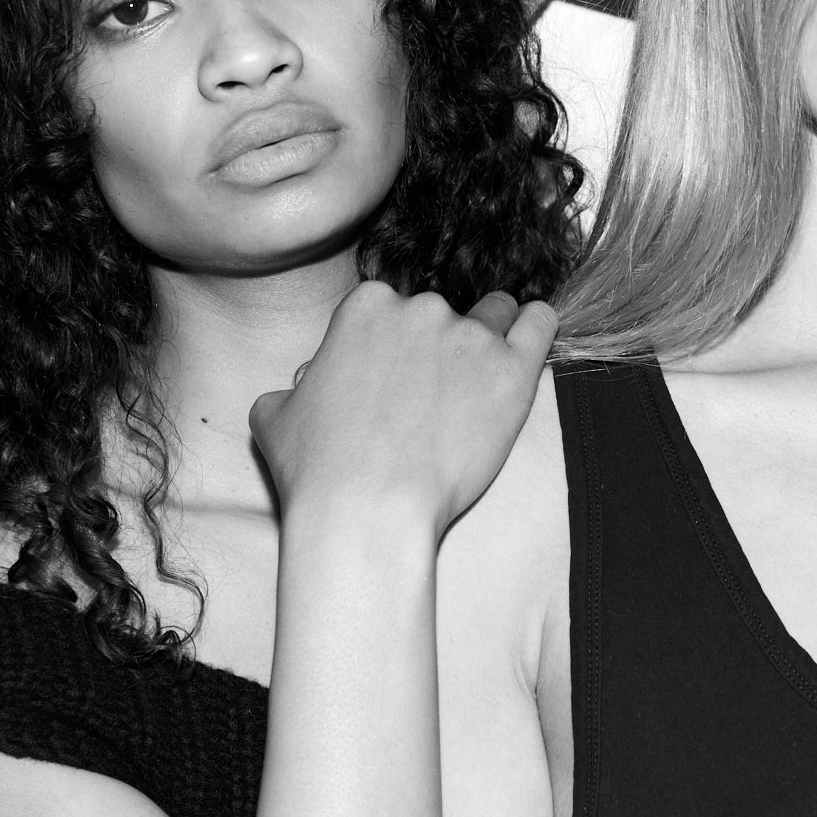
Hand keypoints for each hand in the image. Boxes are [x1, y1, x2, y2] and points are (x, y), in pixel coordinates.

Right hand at [249, 284, 557, 536]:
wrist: (368, 511)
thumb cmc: (318, 468)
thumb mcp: (276, 414)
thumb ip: (295, 387)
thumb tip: (303, 388)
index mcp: (367, 305)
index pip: (392, 307)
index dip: (392, 343)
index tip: (393, 377)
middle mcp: (421, 308)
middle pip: (443, 311)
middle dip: (438, 344)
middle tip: (431, 395)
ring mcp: (471, 337)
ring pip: (496, 313)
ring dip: (489, 335)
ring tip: (482, 374)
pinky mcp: (512, 371)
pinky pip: (540, 324)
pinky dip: (537, 326)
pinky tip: (531, 337)